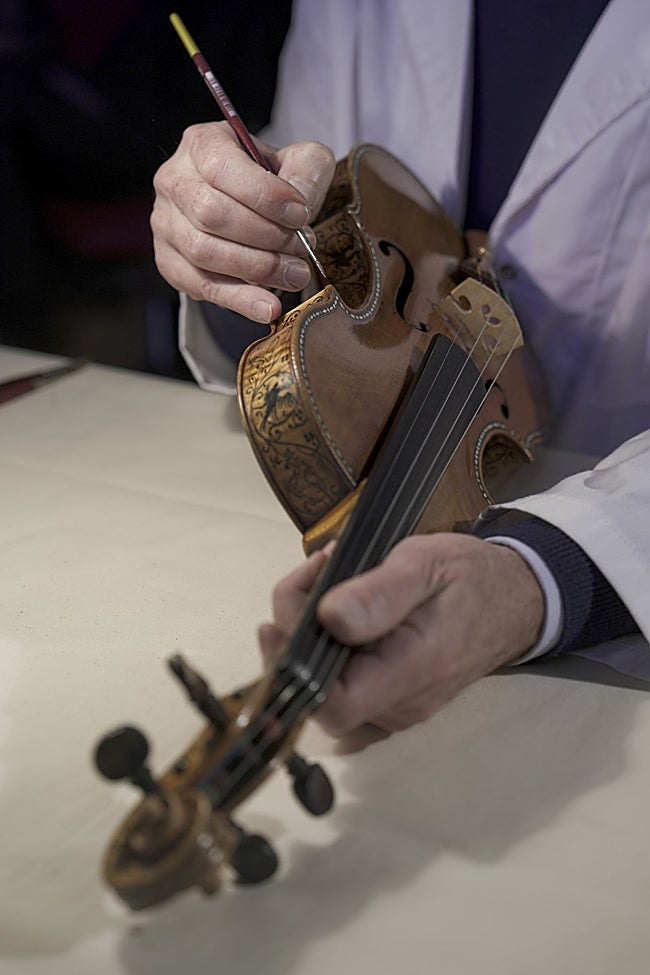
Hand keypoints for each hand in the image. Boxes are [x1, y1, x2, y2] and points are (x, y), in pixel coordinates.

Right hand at [151, 122, 334, 321]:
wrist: (248, 207)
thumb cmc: (271, 180)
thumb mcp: (299, 161)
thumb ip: (308, 171)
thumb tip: (299, 206)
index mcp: (201, 145)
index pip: (223, 168)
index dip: (264, 196)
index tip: (300, 215)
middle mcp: (174, 180)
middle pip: (211, 213)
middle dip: (264, 236)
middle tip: (302, 249)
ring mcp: (165, 223)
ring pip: (204, 252)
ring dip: (256, 269)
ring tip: (295, 275)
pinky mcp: (169, 261)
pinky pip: (202, 286)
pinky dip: (239, 300)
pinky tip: (269, 308)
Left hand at [259, 533, 544, 734]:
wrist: (513, 599)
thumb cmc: (470, 578)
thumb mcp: (425, 565)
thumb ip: (379, 593)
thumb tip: (330, 618)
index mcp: (412, 672)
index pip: (333, 705)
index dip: (293, 669)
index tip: (278, 621)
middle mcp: (400, 704)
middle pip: (318, 692)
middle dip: (297, 632)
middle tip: (318, 570)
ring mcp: (395, 706)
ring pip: (325, 685)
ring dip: (310, 630)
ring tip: (330, 572)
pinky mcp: (390, 696)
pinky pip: (341, 680)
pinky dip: (327, 642)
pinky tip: (338, 602)